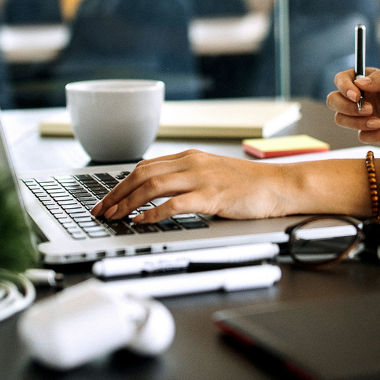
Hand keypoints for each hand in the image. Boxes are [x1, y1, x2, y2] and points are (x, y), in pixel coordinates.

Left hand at [90, 150, 294, 223]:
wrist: (279, 186)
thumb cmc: (248, 185)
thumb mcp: (211, 174)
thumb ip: (186, 179)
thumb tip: (156, 193)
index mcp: (190, 157)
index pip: (145, 167)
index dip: (121, 184)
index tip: (106, 200)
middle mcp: (192, 163)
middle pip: (142, 174)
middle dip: (116, 194)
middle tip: (101, 211)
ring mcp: (202, 178)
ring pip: (152, 186)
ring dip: (128, 203)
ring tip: (114, 217)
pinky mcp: (212, 196)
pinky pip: (174, 204)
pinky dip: (153, 213)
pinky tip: (141, 222)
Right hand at [327, 67, 379, 144]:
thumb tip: (360, 82)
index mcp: (367, 80)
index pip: (342, 79)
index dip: (344, 87)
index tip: (356, 95)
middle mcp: (361, 97)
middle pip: (334, 101)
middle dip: (347, 108)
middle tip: (369, 110)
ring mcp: (364, 116)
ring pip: (342, 120)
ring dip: (358, 122)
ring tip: (379, 122)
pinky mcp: (371, 132)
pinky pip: (361, 136)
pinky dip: (376, 135)